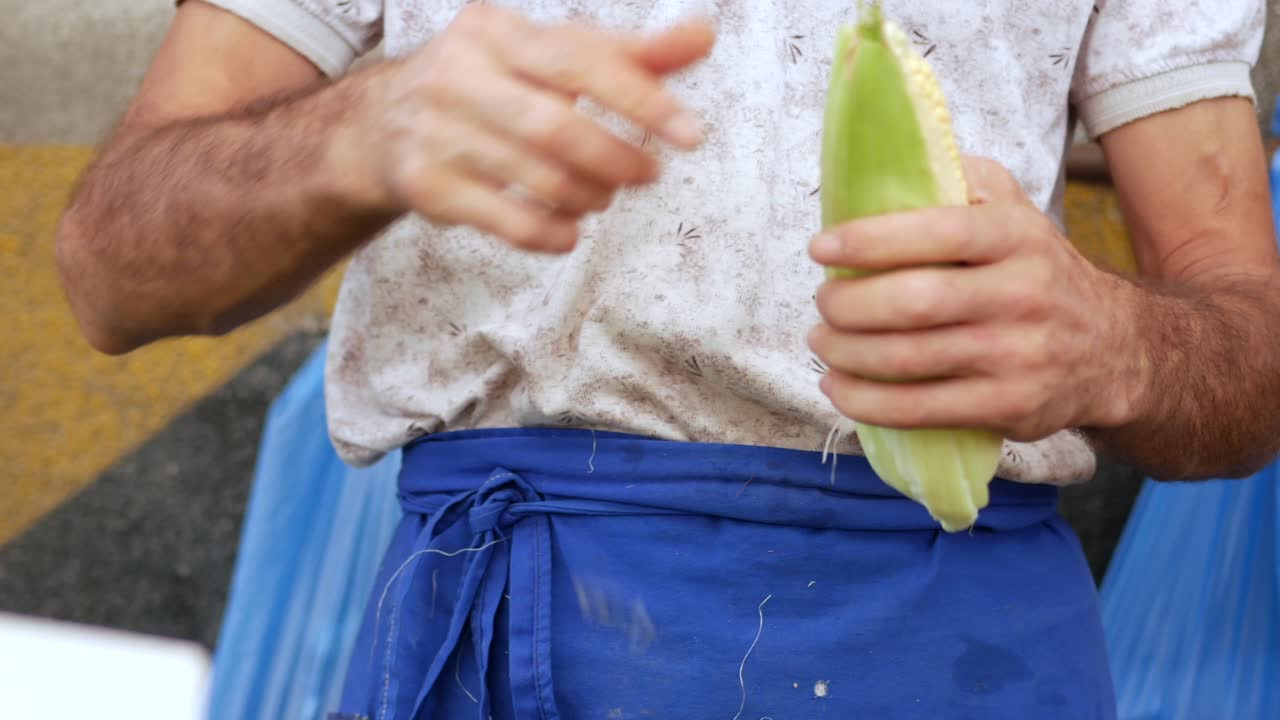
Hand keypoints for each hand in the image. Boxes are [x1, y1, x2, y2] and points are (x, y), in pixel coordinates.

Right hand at [343, 4, 714, 251]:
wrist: (379, 125)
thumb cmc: (489, 84)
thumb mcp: (548, 57)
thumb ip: (627, 54)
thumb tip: (702, 36)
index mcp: (496, 33)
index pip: (579, 61)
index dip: (641, 99)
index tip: (691, 135)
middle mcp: (458, 75)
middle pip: (555, 126)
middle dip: (615, 159)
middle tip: (646, 173)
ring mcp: (436, 132)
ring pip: (535, 177)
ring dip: (589, 195)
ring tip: (602, 195)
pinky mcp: (427, 186)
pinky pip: (507, 222)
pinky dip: (552, 232)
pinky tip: (569, 230)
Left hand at [807, 157, 1140, 442]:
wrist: (1111, 346)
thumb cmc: (1033, 270)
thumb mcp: (1011, 209)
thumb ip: (958, 180)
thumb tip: (886, 165)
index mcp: (1016, 234)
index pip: (937, 231)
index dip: (868, 241)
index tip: (820, 248)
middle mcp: (1022, 292)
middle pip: (913, 302)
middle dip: (847, 305)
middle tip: (822, 303)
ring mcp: (1017, 354)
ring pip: (907, 359)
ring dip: (845, 353)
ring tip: (821, 342)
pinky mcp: (1009, 405)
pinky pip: (920, 409)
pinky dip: (865, 401)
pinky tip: (838, 387)